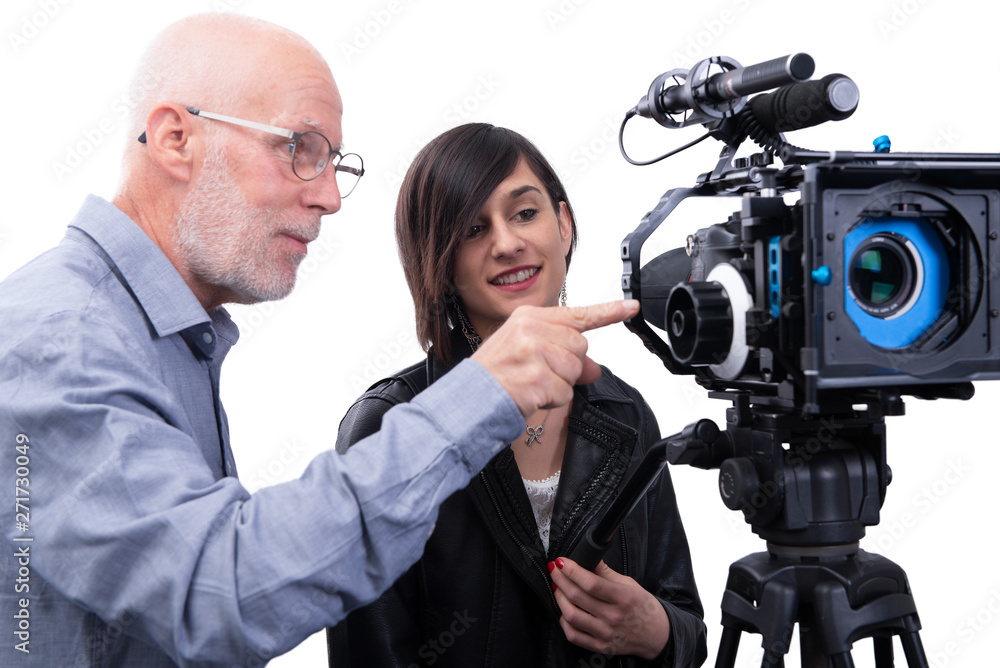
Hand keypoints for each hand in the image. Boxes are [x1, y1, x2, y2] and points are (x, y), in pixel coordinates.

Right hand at [471, 300, 638, 418]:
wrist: (470, 397)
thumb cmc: (496, 373)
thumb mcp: (528, 354)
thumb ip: (564, 356)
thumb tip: (594, 369)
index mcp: (529, 318)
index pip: (577, 314)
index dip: (608, 312)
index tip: (630, 307)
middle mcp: (532, 330)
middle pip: (580, 347)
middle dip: (567, 366)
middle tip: (539, 372)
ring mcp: (534, 353)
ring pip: (575, 371)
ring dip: (559, 385)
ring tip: (530, 383)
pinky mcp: (538, 378)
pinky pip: (565, 393)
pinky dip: (551, 401)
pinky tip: (530, 395)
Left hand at [548, 557, 669, 659]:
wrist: (656, 635)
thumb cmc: (643, 607)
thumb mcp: (629, 584)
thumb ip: (606, 572)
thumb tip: (589, 557)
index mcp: (623, 598)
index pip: (591, 583)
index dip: (572, 570)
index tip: (561, 561)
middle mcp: (613, 617)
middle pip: (577, 597)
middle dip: (560, 580)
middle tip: (554, 570)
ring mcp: (605, 633)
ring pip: (571, 615)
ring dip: (559, 598)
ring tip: (558, 588)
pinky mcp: (600, 646)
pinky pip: (573, 635)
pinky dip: (564, 621)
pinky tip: (564, 611)